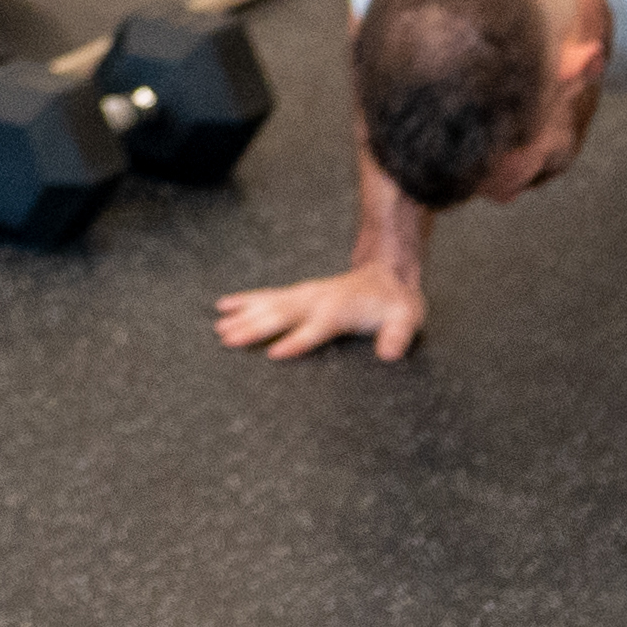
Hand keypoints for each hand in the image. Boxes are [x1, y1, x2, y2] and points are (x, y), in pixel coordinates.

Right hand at [213, 265, 425, 363]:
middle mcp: (316, 300)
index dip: (296, 342)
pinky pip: (267, 295)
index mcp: (339, 311)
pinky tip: (225, 304)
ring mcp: (305, 295)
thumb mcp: (407, 318)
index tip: (274, 354)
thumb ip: (397, 336)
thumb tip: (389, 354)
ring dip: (243, 315)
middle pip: (281, 315)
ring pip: (268, 304)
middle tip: (228, 338)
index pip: (314, 329)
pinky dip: (245, 299)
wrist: (389, 273)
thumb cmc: (395, 301)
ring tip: (219, 327)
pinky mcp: (299, 293)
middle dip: (254, 327)